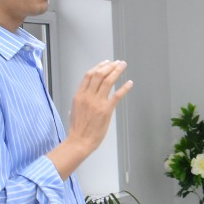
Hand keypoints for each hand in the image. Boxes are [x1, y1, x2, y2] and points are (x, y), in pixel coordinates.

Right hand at [49, 59, 131, 178]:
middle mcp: (88, 96)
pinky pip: (117, 95)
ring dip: (117, 71)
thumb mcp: (74, 109)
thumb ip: (81, 99)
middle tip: (118, 62)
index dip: (99, 66)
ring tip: (123, 66)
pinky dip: (124, 88)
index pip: (89, 75)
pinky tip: (129, 83)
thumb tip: (86, 94)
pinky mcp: (106, 110)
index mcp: (79, 95)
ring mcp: (97, 102)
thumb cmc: (77, 128)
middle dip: (110, 66)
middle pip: (99, 75)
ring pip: (108, 81)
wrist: (79, 141)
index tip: (106, 63)